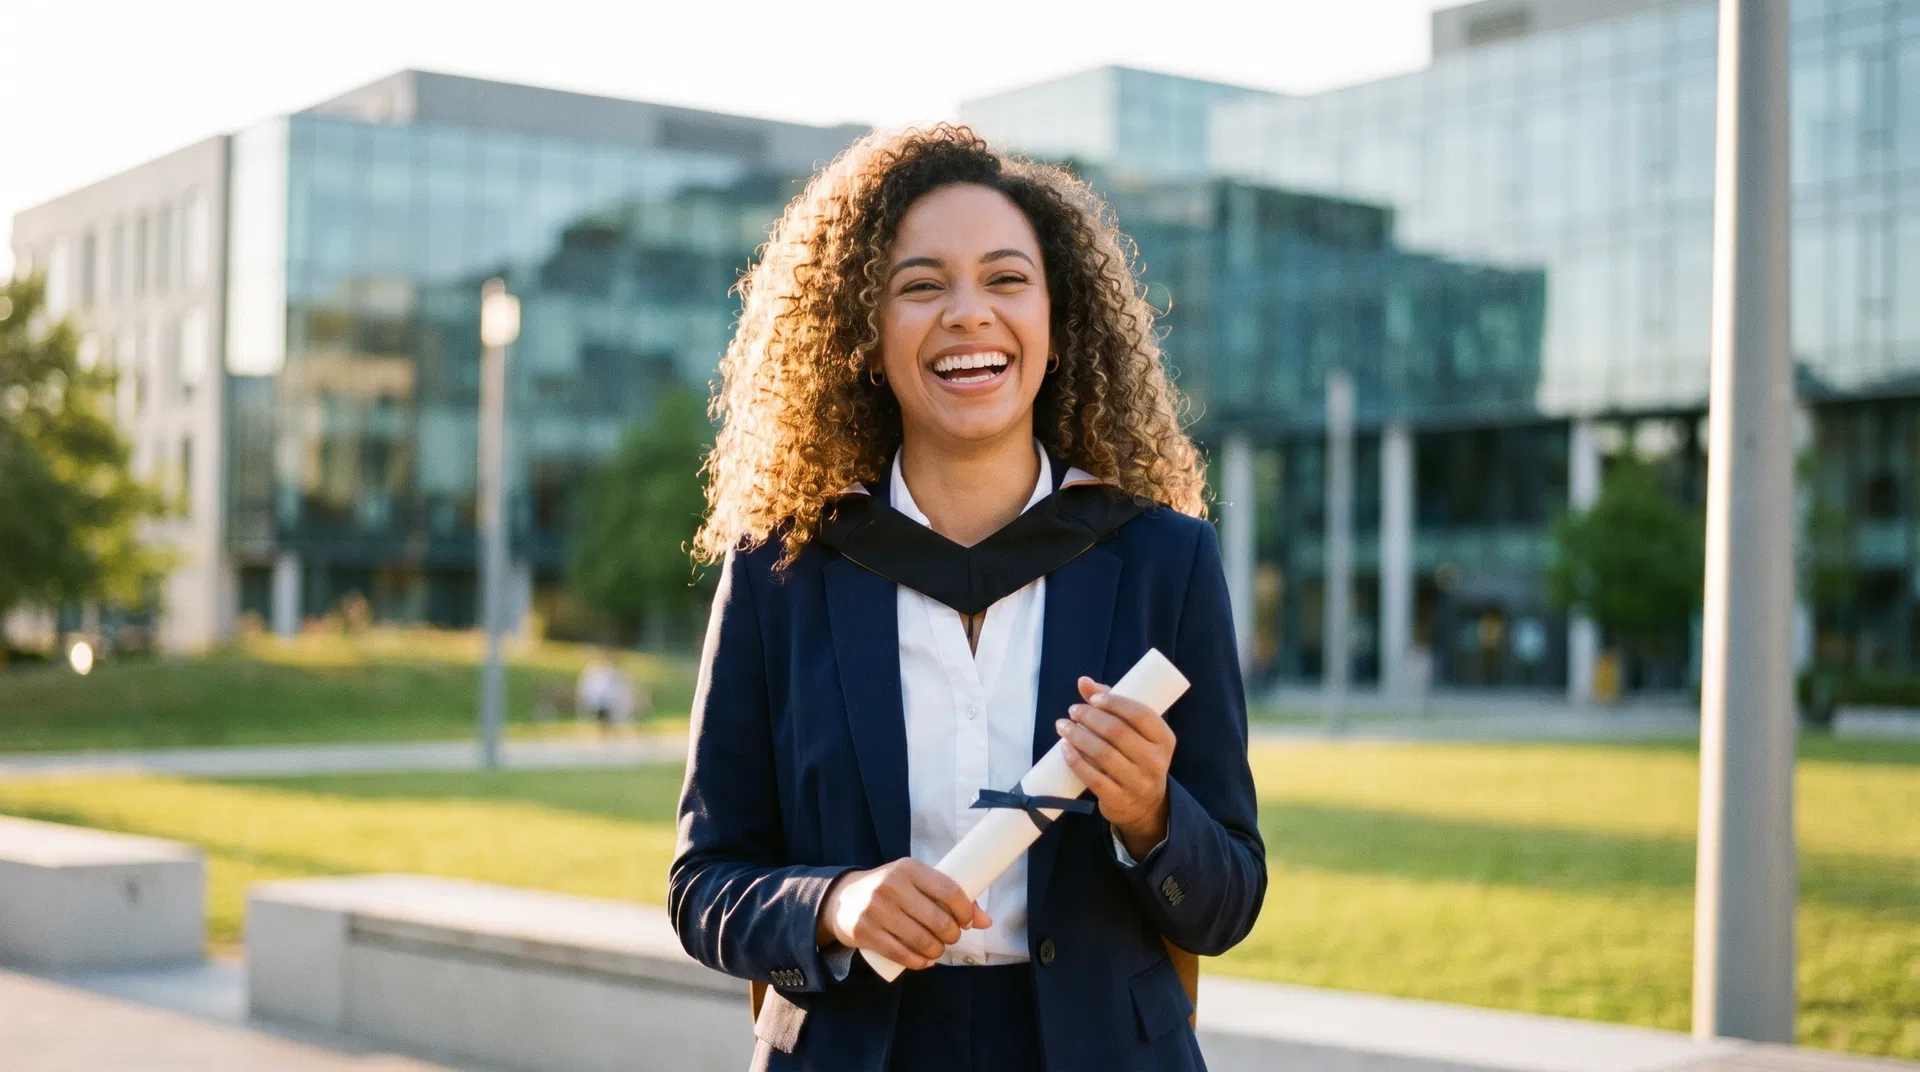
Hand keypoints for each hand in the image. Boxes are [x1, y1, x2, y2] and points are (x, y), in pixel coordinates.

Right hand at [816, 858, 989, 970]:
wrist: (842, 899)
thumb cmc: (890, 890)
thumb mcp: (915, 883)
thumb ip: (949, 897)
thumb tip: (986, 921)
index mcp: (908, 868)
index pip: (949, 891)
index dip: (965, 911)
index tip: (967, 922)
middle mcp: (891, 886)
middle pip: (938, 920)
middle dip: (952, 935)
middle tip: (951, 938)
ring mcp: (875, 910)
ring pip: (921, 940)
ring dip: (937, 951)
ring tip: (938, 950)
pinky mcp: (864, 932)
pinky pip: (901, 954)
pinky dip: (919, 962)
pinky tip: (925, 961)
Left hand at [1057, 675, 1174, 858]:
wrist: (1144, 806)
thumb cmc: (1137, 757)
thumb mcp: (1135, 733)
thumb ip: (1112, 705)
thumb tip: (1083, 681)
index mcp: (1164, 739)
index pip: (1140, 714)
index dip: (1114, 702)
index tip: (1093, 699)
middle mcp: (1155, 761)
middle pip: (1118, 732)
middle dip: (1090, 717)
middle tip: (1073, 711)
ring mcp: (1138, 783)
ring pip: (1103, 754)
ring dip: (1078, 736)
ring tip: (1063, 726)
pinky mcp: (1119, 800)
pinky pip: (1093, 778)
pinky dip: (1075, 761)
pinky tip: (1064, 748)